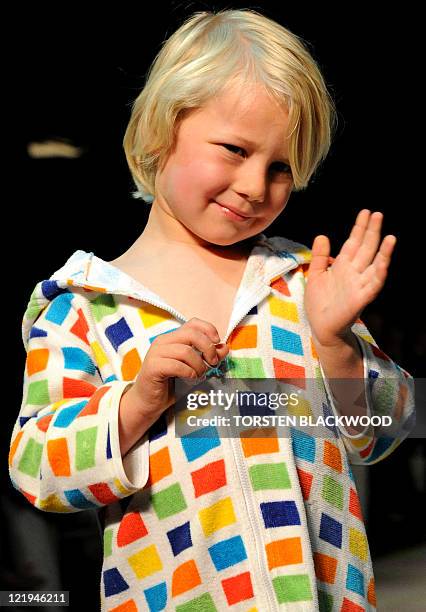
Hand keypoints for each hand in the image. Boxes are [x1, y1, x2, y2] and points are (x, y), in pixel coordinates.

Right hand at [130, 318, 228, 418]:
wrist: (149, 401)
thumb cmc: (171, 384)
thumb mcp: (194, 367)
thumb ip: (208, 356)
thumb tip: (224, 347)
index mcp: (173, 338)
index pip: (193, 323)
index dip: (208, 329)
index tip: (217, 343)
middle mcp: (163, 341)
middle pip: (191, 334)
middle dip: (208, 348)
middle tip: (212, 363)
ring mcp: (155, 353)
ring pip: (185, 351)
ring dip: (198, 364)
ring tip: (200, 374)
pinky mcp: (152, 367)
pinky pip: (176, 365)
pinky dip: (188, 372)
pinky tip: (190, 378)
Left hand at [305, 209, 395, 346]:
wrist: (320, 327)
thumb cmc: (319, 303)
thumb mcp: (315, 275)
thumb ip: (319, 257)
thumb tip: (322, 235)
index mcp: (343, 266)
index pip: (354, 243)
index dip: (359, 228)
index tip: (366, 212)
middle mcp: (354, 272)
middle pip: (366, 249)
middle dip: (371, 232)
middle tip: (377, 214)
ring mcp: (359, 285)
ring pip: (374, 265)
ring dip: (383, 252)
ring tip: (390, 236)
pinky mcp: (361, 298)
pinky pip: (373, 284)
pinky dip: (379, 272)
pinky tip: (384, 261)